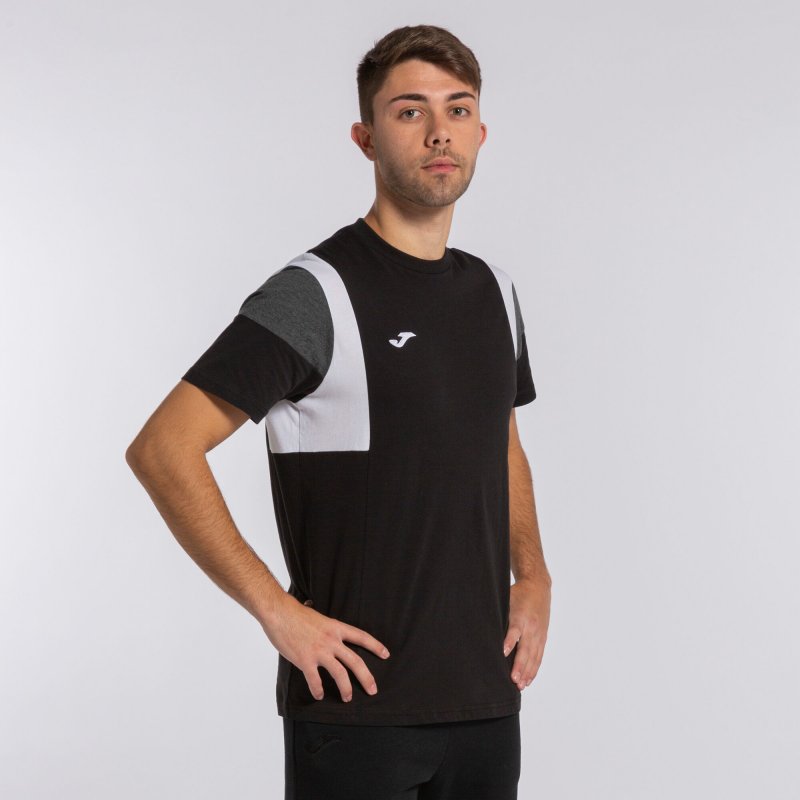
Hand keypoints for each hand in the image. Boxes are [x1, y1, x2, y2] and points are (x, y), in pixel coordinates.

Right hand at [261, 593, 390, 702]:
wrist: (279, 612)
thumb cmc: (295, 613)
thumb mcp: (318, 617)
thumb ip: (326, 627)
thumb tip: (327, 628)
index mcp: (336, 627)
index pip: (362, 637)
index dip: (375, 646)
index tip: (386, 654)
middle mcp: (331, 640)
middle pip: (355, 661)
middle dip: (367, 677)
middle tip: (373, 690)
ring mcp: (319, 651)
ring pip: (340, 673)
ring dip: (346, 688)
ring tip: (347, 698)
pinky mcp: (305, 660)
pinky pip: (315, 680)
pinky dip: (318, 690)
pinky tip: (319, 695)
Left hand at [503, 577, 550, 690]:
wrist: (539, 587)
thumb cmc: (519, 593)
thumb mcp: (507, 599)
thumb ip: (499, 614)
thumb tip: (483, 628)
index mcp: (521, 616)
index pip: (514, 631)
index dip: (509, 642)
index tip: (503, 653)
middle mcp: (531, 627)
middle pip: (526, 649)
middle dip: (520, 666)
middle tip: (513, 680)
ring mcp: (539, 633)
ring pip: (534, 656)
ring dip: (527, 672)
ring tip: (520, 685)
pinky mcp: (543, 637)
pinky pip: (539, 656)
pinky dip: (534, 669)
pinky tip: (529, 680)